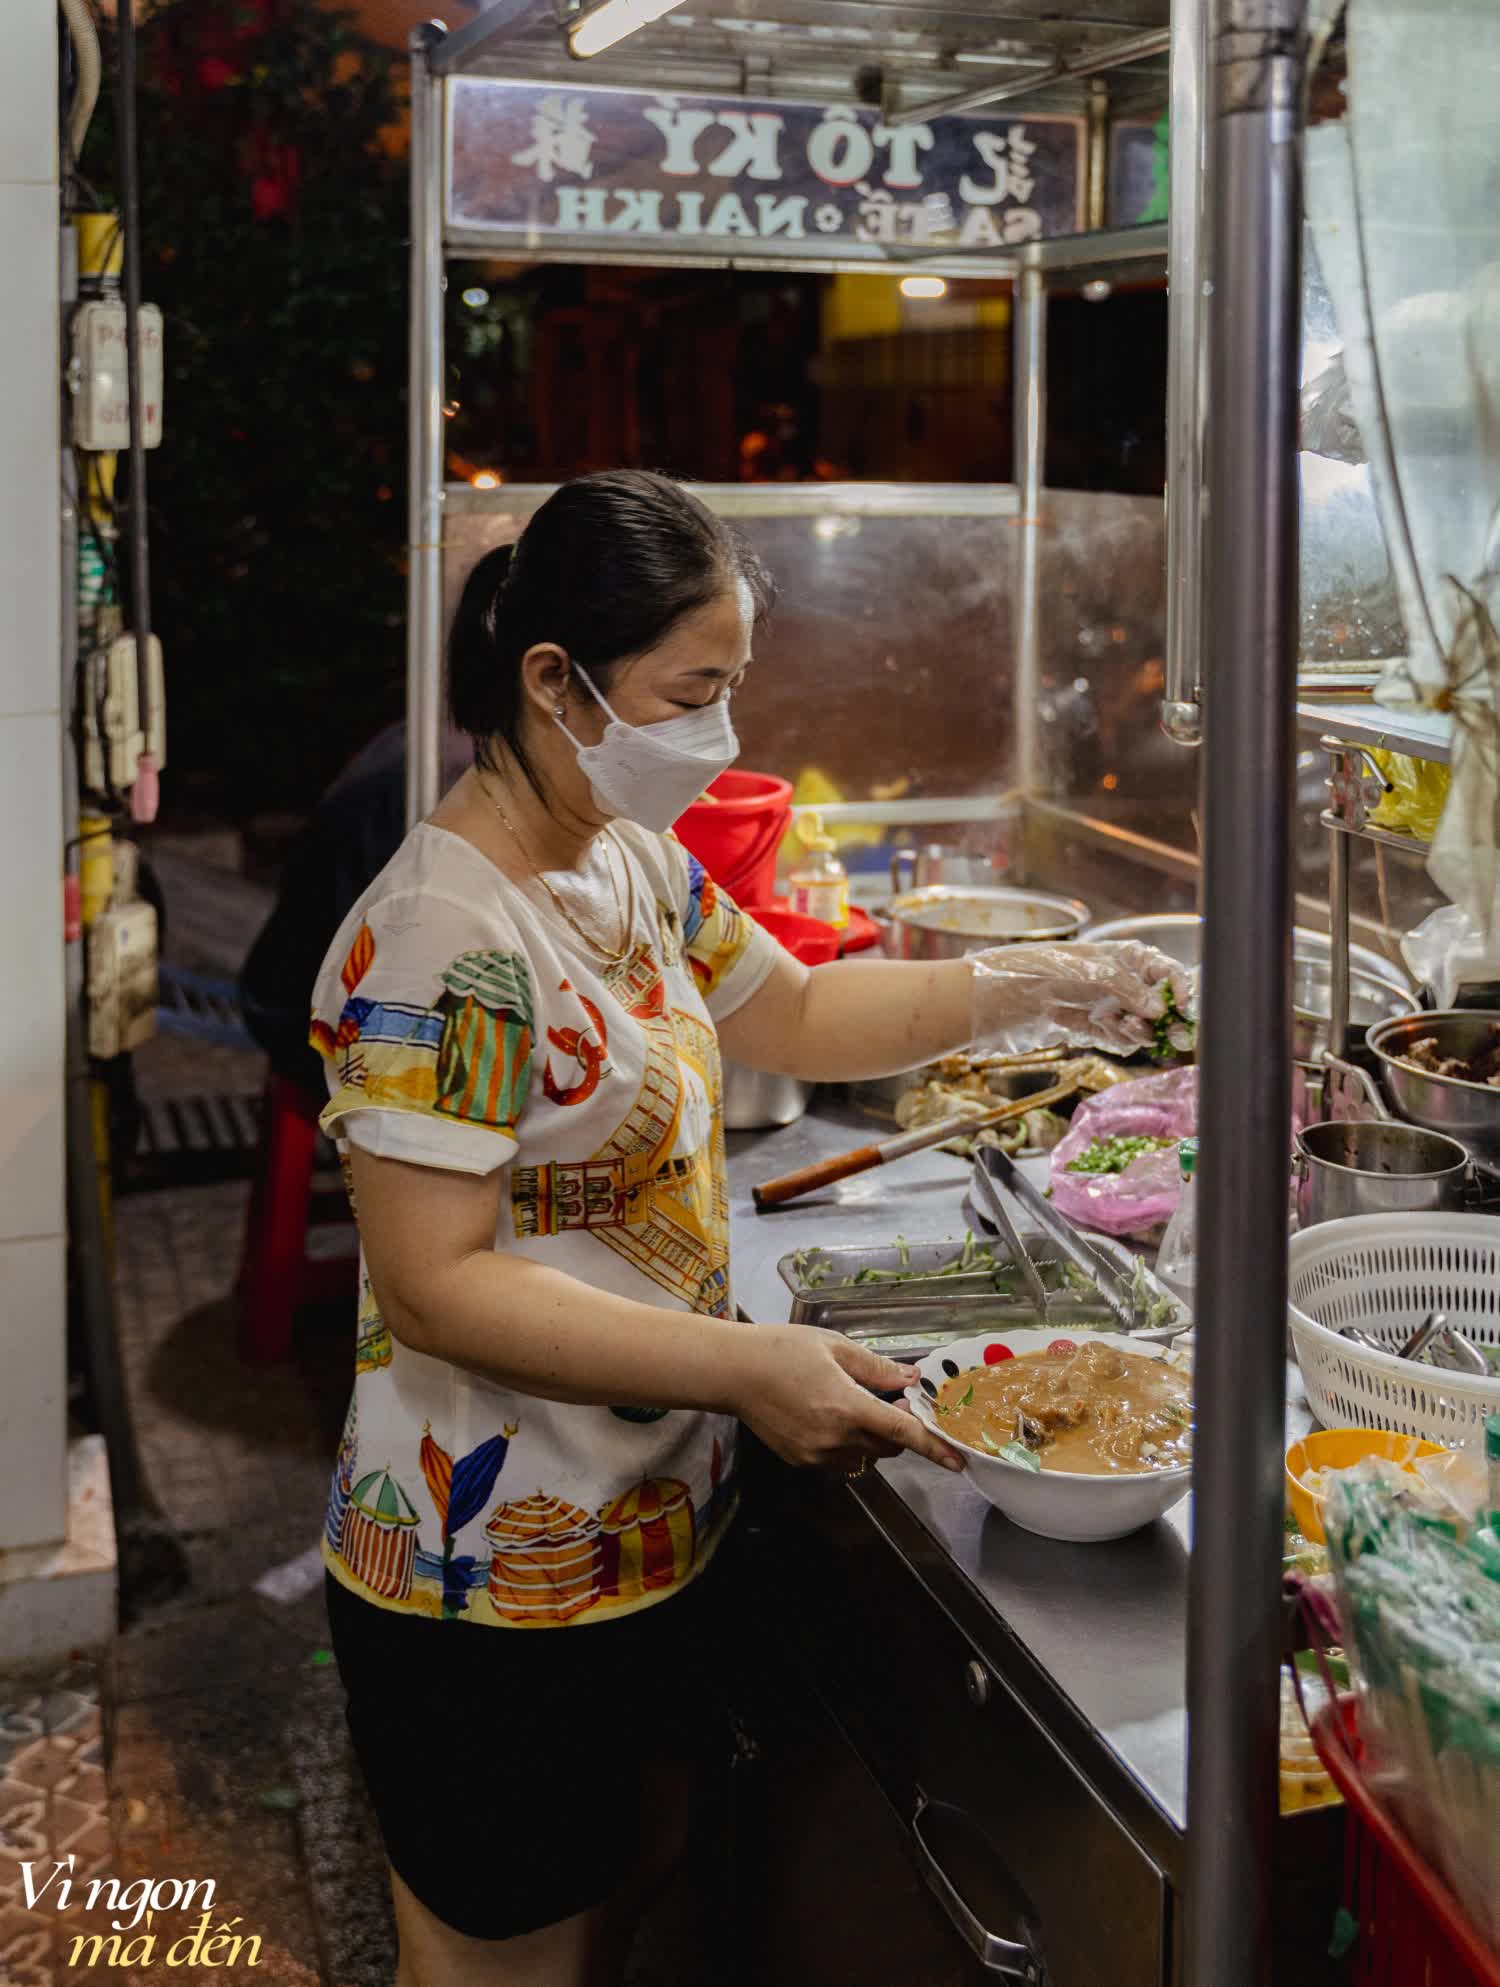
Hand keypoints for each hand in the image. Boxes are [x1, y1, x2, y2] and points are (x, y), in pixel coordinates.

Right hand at [728, 1326, 964, 1474]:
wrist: (732, 1372)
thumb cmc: (782, 1349)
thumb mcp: (834, 1347)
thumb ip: (876, 1368)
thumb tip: (911, 1379)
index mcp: (848, 1407)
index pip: (903, 1433)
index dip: (934, 1448)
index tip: (959, 1462)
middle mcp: (836, 1439)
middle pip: (887, 1446)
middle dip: (896, 1428)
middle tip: (890, 1398)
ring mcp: (816, 1455)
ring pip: (864, 1456)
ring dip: (871, 1438)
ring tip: (852, 1404)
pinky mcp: (801, 1461)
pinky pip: (839, 1460)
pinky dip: (847, 1444)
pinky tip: (828, 1415)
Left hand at [970, 940, 1194, 1057]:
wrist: (1008, 991)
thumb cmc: (1051, 967)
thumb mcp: (1095, 972)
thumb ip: (1130, 989)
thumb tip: (1159, 1010)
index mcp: (1130, 958)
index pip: (1168, 973)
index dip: (1180, 989)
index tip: (1181, 1007)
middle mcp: (1126, 982)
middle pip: (1161, 1007)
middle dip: (1162, 1020)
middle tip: (1162, 1033)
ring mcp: (1113, 1006)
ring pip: (1142, 1028)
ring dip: (1132, 1030)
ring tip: (1110, 1021)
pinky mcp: (1098, 1028)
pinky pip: (1119, 1040)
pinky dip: (1111, 1037)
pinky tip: (1091, 1024)